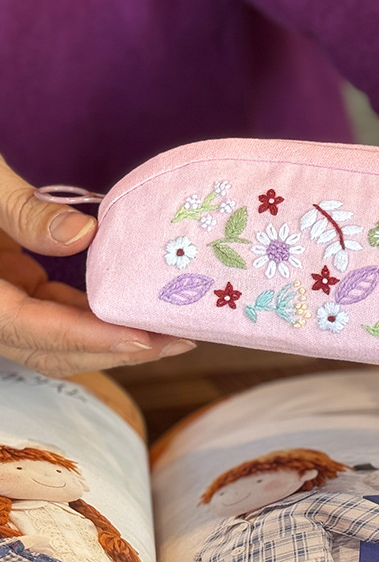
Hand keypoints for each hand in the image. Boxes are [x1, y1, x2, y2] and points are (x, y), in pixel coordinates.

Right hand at [0, 154, 194, 376]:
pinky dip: (96, 318)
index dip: (85, 337)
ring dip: (112, 340)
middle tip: (180, 339)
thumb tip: (83, 235)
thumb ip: (22, 211)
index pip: (26, 327)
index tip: (142, 339)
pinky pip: (56, 316)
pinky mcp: (9, 291)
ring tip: (171, 332)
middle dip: (116, 350)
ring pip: (56, 341)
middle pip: (49, 348)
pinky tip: (136, 310)